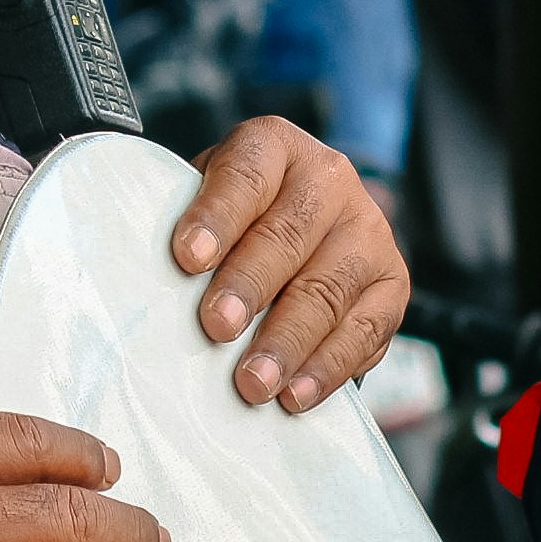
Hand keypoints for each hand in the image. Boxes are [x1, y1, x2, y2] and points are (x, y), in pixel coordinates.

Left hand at [171, 116, 409, 410]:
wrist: (298, 232)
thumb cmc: (235, 221)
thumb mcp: (207, 201)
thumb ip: (189, 231)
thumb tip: (149, 286)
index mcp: (274, 146)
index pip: (246, 174)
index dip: (217, 215)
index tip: (188, 257)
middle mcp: (329, 179)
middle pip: (289, 233)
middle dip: (250, 284)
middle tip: (216, 327)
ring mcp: (369, 230)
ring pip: (328, 288)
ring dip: (288, 340)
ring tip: (252, 382)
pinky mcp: (392, 283)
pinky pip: (365, 330)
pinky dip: (327, 368)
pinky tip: (295, 395)